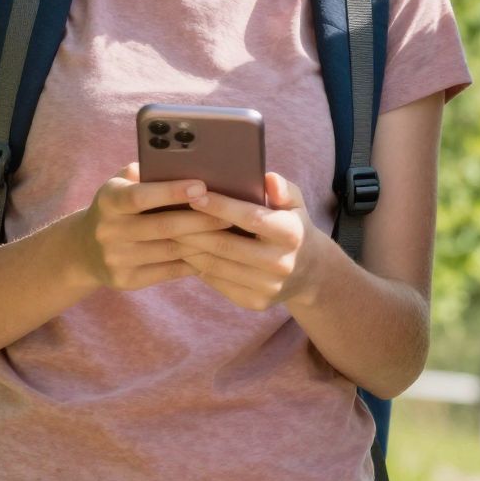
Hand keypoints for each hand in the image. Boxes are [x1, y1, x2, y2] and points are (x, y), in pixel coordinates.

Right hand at [76, 164, 230, 291]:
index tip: (202, 185)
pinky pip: (170, 271)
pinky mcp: (126, 281)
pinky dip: (195, 262)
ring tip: (233, 232)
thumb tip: (191, 160)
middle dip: (202, 219)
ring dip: (206, 242)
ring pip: (172, 250)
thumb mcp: (123, 184)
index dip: (171, 191)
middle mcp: (108, 231)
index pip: (140, 196)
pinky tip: (217, 253)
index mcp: (108, 201)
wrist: (84, 250)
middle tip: (234, 213)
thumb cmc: (120, 206)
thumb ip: (149, 171)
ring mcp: (115, 259)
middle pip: (164, 226)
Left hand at [170, 172, 320, 312]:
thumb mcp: (295, 205)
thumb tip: (266, 178)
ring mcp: (268, 286)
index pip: (250, 217)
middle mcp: (281, 262)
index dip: (220, 207)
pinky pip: (217, 282)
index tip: (194, 195)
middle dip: (193, 229)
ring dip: (189, 249)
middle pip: (225, 245)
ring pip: (215, 265)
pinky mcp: (255, 302)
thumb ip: (282, 189)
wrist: (311, 273)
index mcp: (291, 233)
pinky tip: (185, 253)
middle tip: (168, 215)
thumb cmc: (293, 227)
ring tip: (170, 233)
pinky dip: (198, 266)